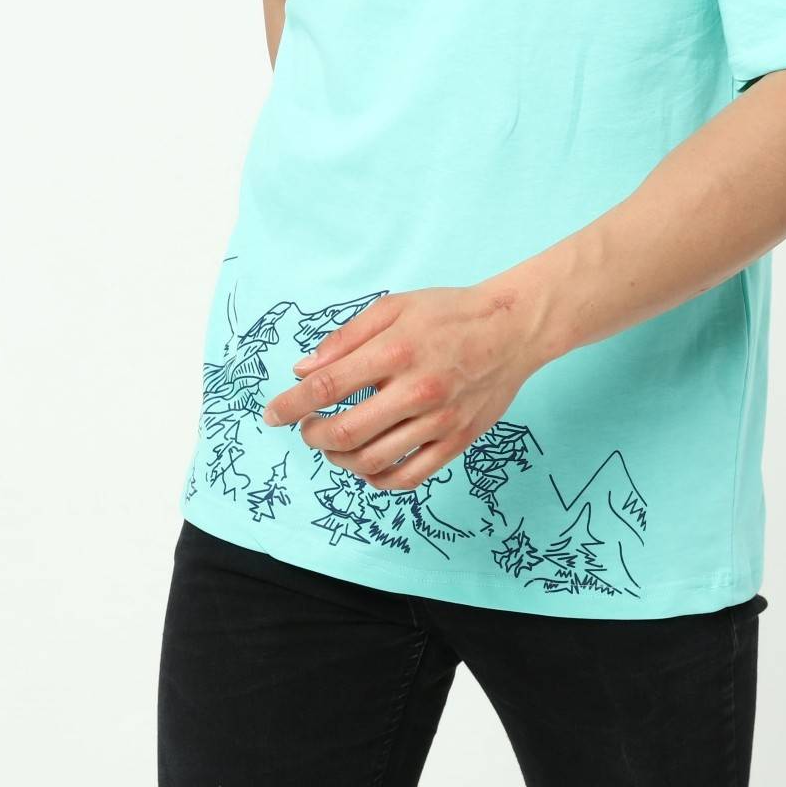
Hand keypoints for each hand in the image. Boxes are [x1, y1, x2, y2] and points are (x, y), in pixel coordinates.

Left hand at [260, 282, 541, 492]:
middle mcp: (416, 389)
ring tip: (335, 446)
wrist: (513, 328)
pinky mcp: (457, 440)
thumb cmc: (450, 312)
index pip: (327, 387)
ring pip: (372, 460)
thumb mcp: (394, 307)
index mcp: (396, 350)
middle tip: (307, 428)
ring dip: (340, 459)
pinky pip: (409, 476)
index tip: (272, 415)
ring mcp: (439, 419)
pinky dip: (379, 479)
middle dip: (312, 435)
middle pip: (344, 432)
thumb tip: (303, 370)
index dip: (291, 405)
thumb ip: (346, 338)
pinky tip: (368, 466)